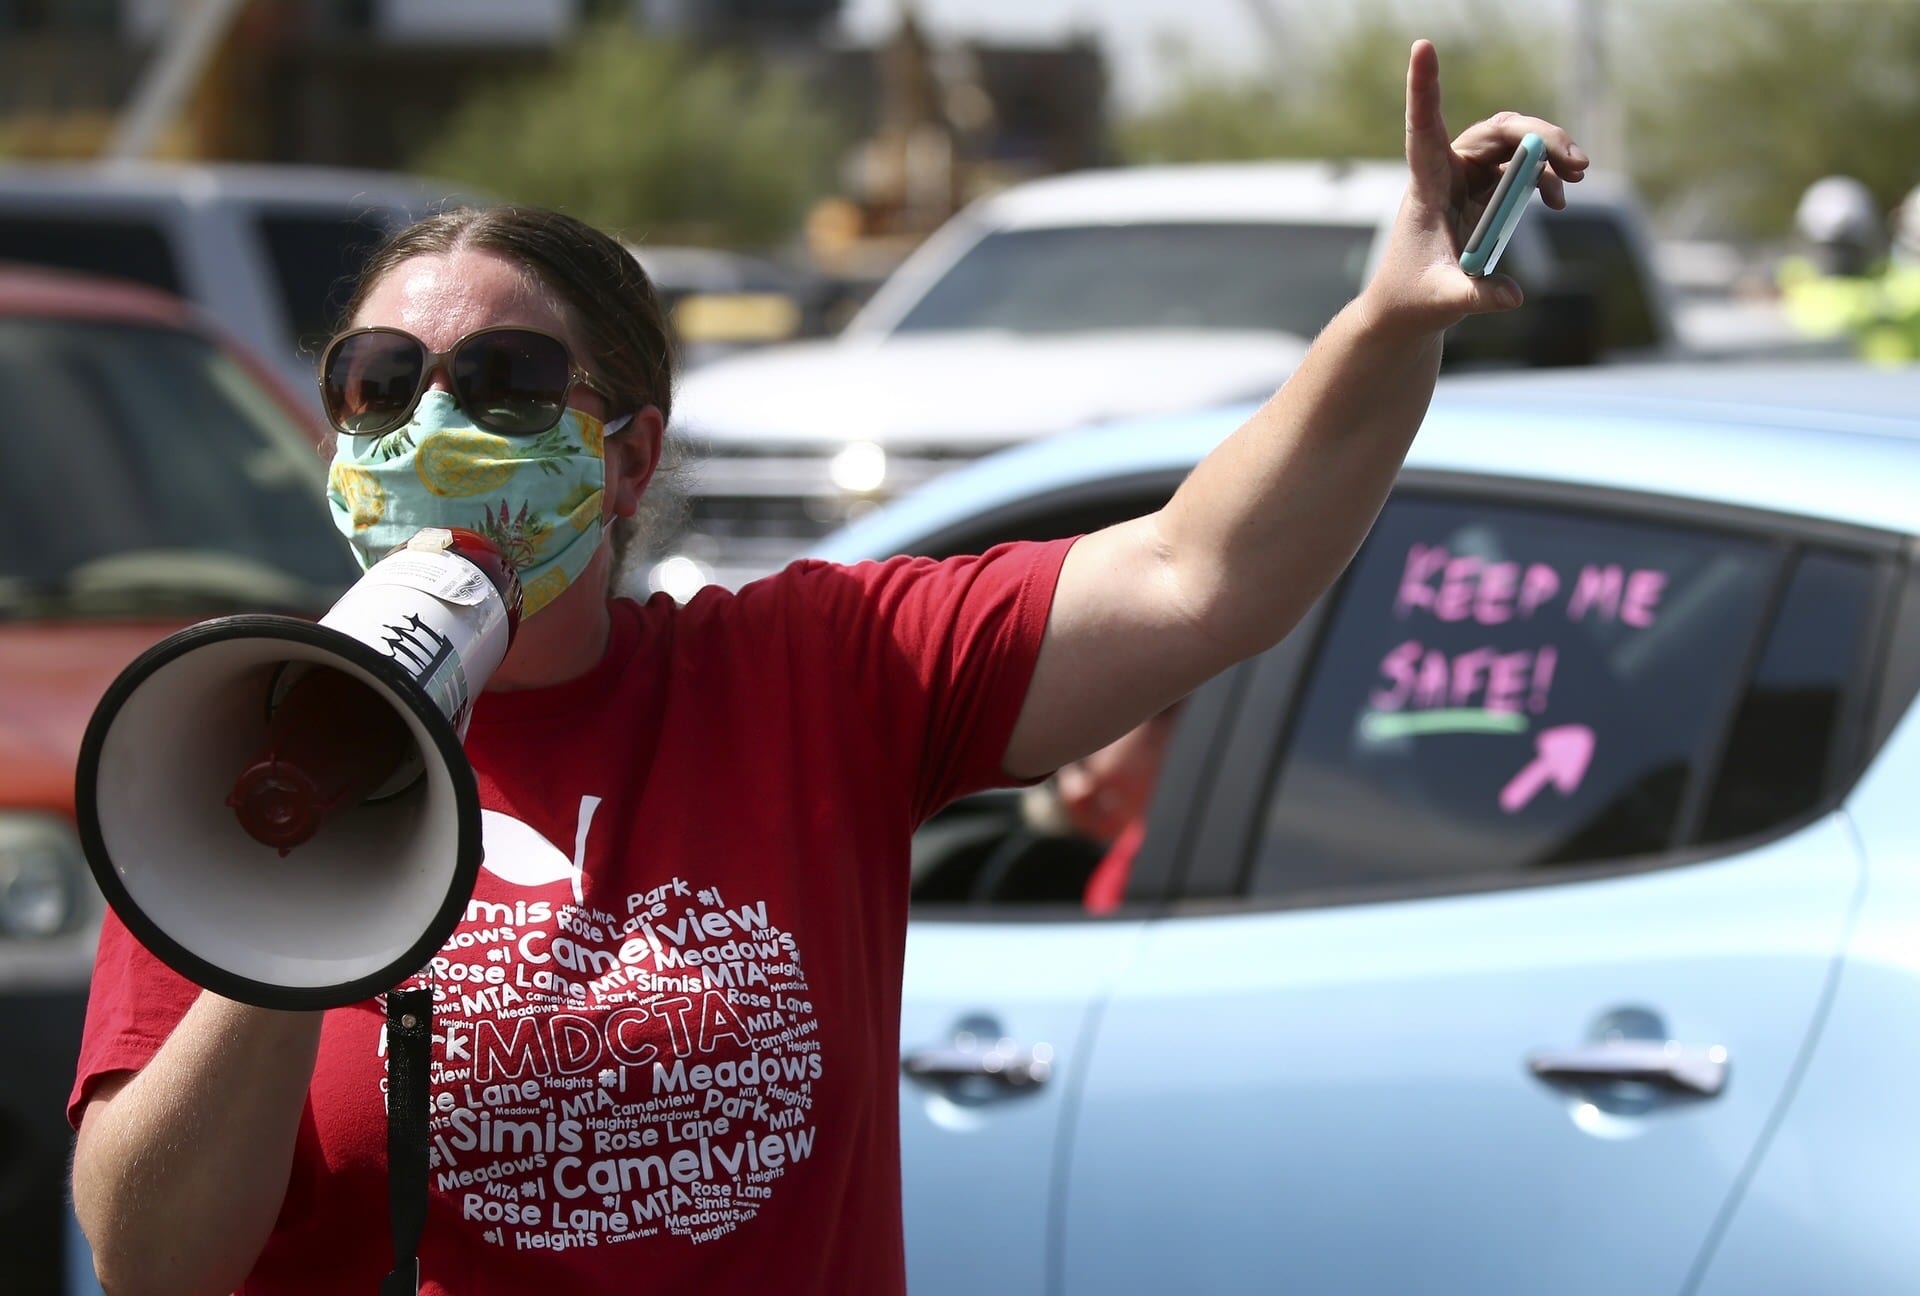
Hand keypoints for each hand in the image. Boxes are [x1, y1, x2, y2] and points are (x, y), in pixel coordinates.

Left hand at [1363, 39, 1588, 334]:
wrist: (1409, 308)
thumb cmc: (1414, 299)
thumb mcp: (1445, 300)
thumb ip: (1478, 296)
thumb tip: (1514, 296)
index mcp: (1426, 188)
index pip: (1423, 129)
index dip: (1424, 89)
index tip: (1422, 46)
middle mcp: (1445, 172)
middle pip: (1496, 132)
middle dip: (1539, 137)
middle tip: (1578, 164)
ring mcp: (1465, 178)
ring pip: (1512, 143)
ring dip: (1548, 153)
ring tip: (1578, 177)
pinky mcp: (1481, 191)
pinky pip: (1519, 169)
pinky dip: (1544, 178)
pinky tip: (1559, 200)